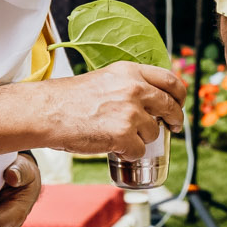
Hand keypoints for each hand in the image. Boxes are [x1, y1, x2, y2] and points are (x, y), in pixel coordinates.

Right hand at [40, 62, 186, 155]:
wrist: (47, 112)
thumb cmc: (69, 99)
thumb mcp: (105, 79)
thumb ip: (128, 85)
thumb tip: (151, 100)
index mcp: (130, 72)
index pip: (170, 80)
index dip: (179, 95)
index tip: (178, 104)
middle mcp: (134, 89)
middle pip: (171, 106)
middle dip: (175, 120)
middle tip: (173, 127)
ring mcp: (130, 113)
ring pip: (154, 132)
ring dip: (143, 139)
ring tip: (121, 137)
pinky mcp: (123, 135)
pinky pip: (139, 151)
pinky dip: (130, 154)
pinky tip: (116, 149)